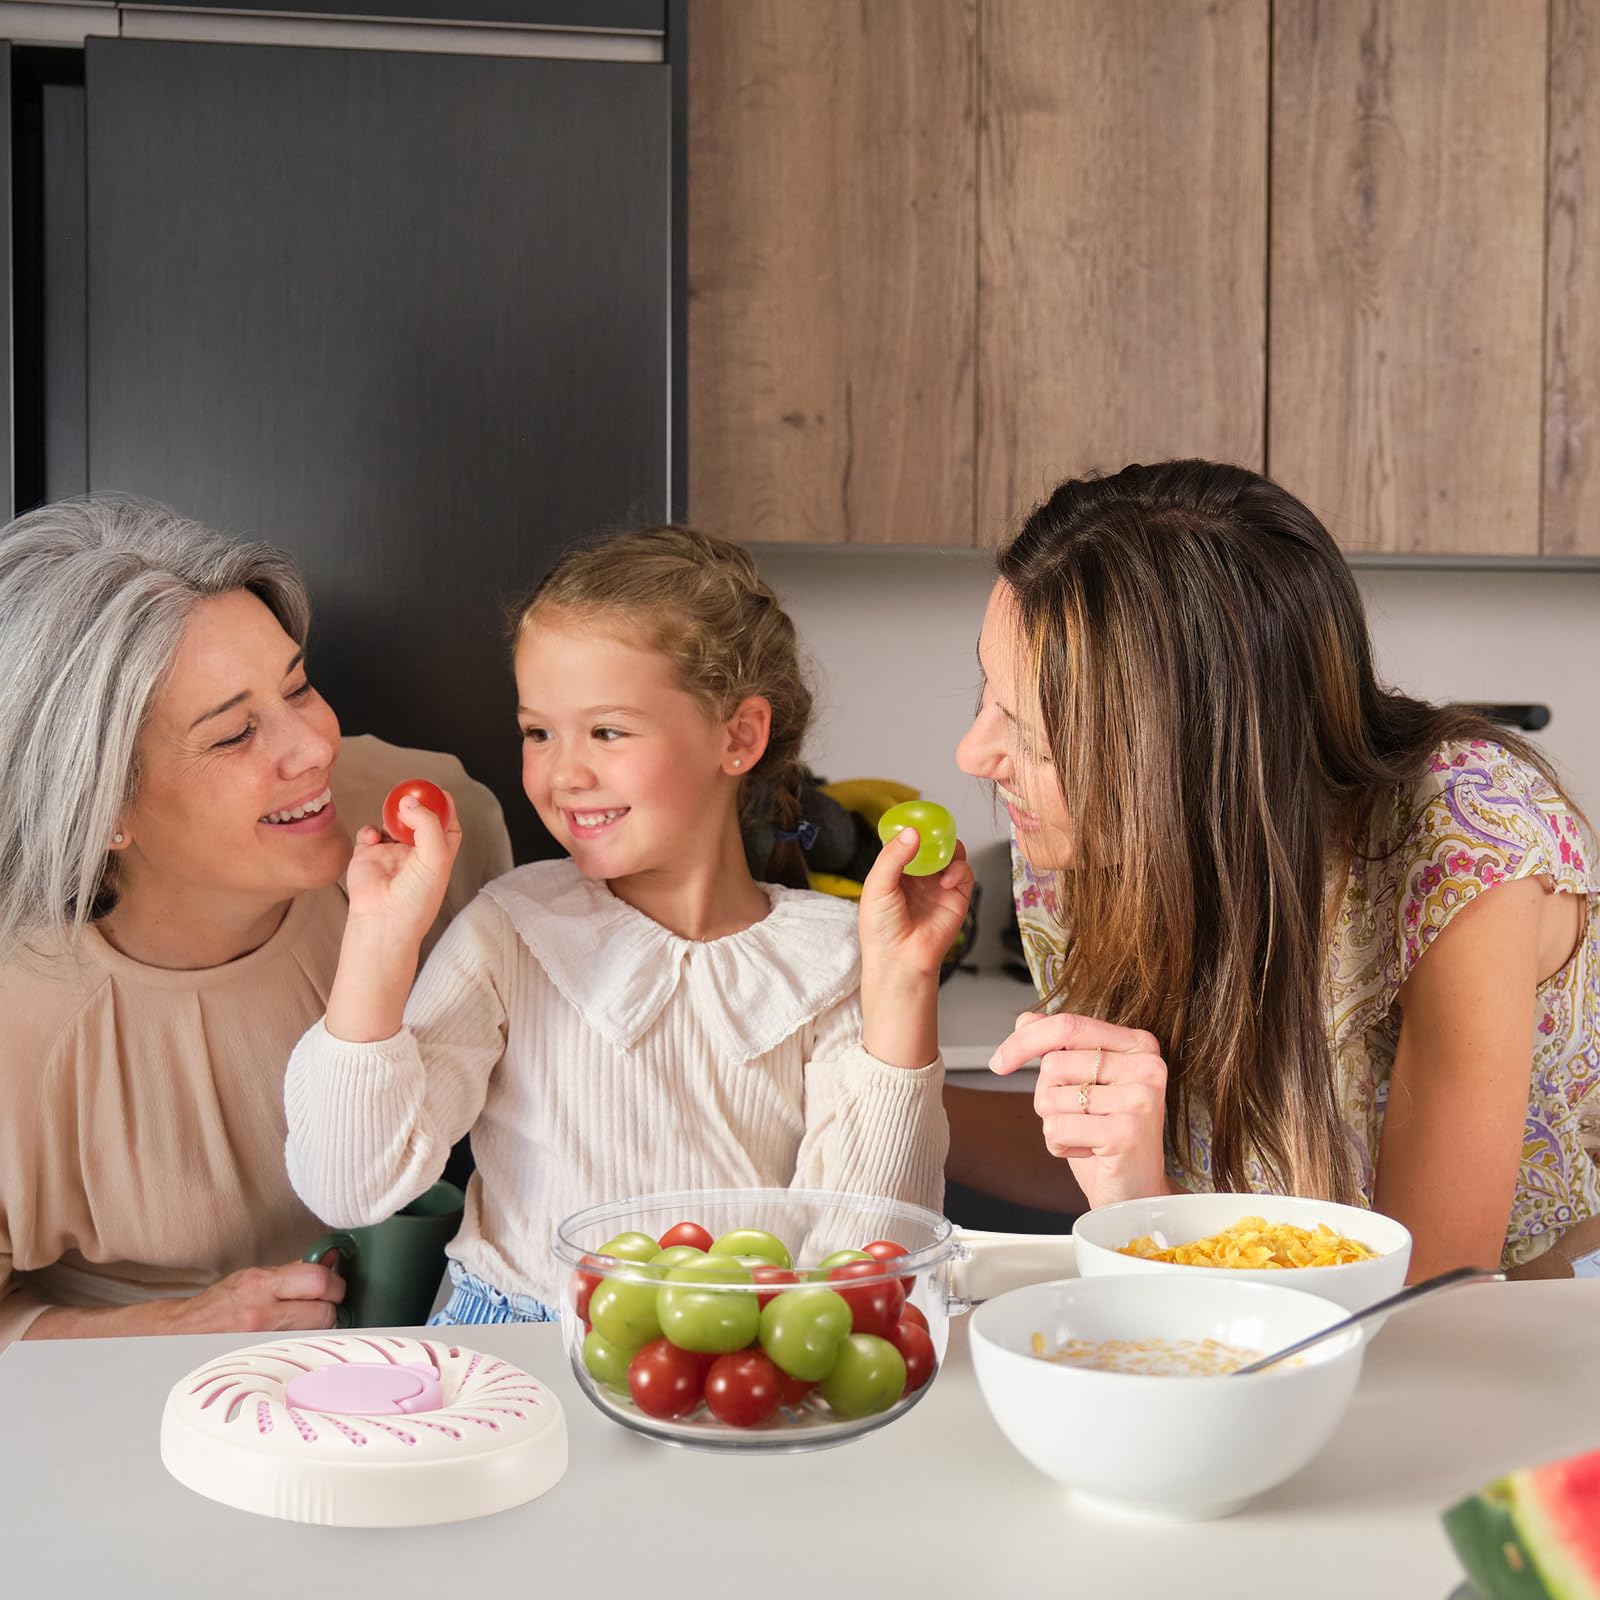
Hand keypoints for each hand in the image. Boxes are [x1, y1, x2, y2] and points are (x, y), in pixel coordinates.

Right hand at [173, 1258, 346, 1334]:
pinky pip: (299, 1347)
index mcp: (261, 1284)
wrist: (183, 1332)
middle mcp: (262, 1313)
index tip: (334, 1285)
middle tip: (326, 1304)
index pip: (318, 1281)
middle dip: (332, 1306)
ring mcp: (262, 1340)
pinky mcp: (261, 1358)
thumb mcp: (255, 1276)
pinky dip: (305, 1340)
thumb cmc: (221, 1303)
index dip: (334, 1283)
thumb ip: (294, 1270)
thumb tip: (330, 1258)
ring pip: (316, 1333)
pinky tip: (296, 1335)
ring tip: (308, 1320)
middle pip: (324, 1312)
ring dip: (320, 1326)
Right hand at [344, 789, 461, 951]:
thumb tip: (409, 801)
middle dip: (416, 805)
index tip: (440, 792)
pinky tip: (374, 837)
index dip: (446, 809)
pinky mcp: (368, 856)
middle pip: (419, 820)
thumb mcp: (435, 857)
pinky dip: (370, 830)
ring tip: (395, 814)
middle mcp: (415, 855)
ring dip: (393, 815)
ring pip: (393, 823)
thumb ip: (428, 824)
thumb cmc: (416, 899)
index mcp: (438, 857)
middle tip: (412, 792)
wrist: (383, 920)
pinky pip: (368, 833)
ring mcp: (391, 854)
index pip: (447, 827)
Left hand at [855, 826, 973, 1068]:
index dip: (911, 828)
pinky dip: (958, 870)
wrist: (900, 960)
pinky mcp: (956, 897)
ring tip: (939, 856)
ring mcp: (937, 885)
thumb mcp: (878, 886)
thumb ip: (893, 857)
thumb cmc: (881, 929)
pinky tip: (945, 879)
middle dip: (935, 834)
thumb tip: (911, 833)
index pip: (906, 841)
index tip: (915, 816)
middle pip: (932, 843)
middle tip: (934, 828)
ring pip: (951, 854)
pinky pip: (964, 873)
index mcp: (894, 871)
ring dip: (948, 849)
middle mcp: (918, 876)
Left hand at [991, 1011, 1169, 1208]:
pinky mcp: (1127, 1132)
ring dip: (1054, 1124)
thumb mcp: (1081, 1083)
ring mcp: (1140, 1098)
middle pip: (1054, 1063)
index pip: (1067, 1025)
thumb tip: (1025, 1019)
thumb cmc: (1105, 1135)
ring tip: (1086, 1135)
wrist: (1135, 1191)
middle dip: (1046, 1096)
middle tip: (1077, 1117)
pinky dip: (1060, 1145)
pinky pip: (1058, 1127)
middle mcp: (1146, 1065)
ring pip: (1051, 1097)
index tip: (999, 1063)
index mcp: (1138, 1044)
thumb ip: (1058, 1046)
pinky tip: (1088, 1152)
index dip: (1023, 1041)